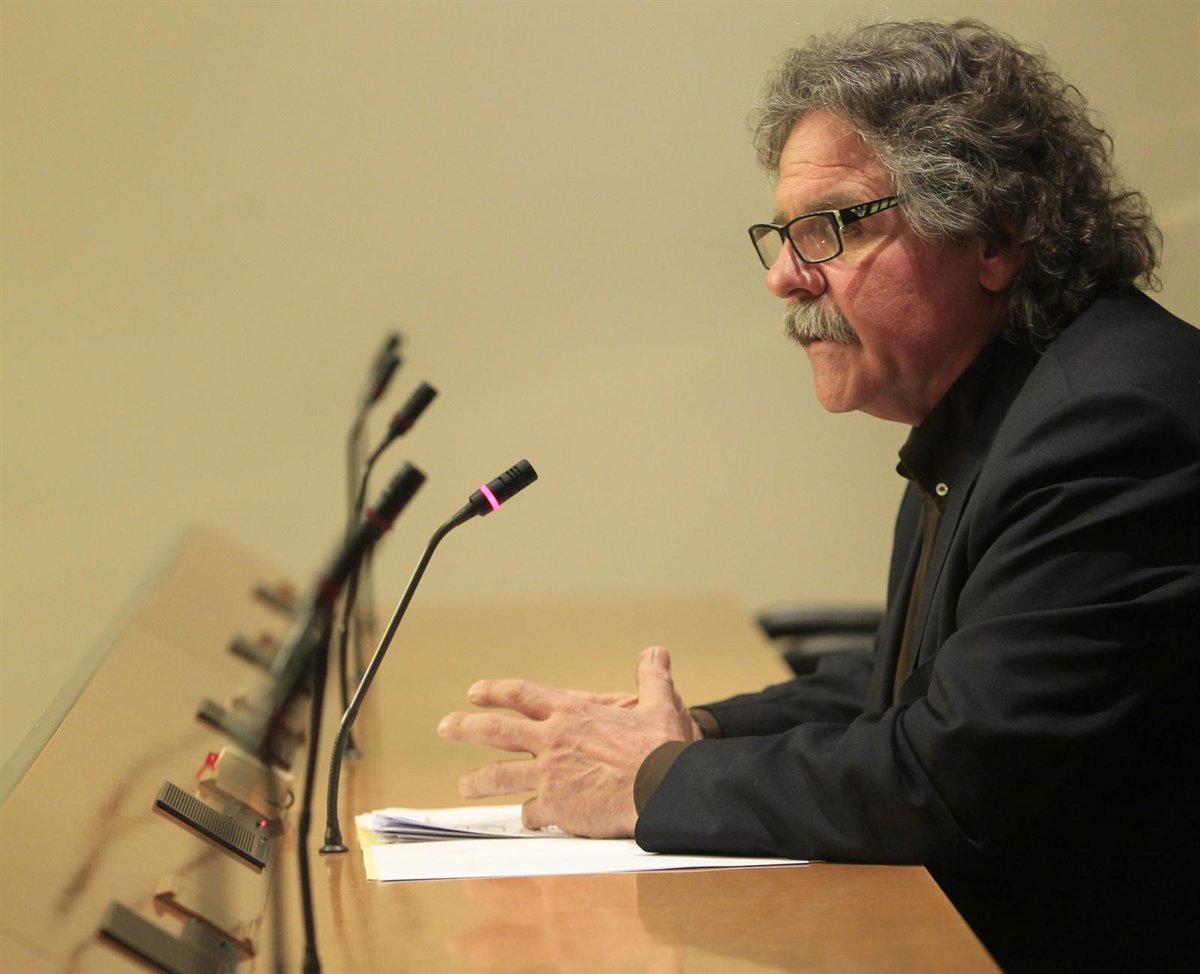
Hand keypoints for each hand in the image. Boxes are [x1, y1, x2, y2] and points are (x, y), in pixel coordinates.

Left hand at [437, 646, 698, 837]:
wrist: (663, 790)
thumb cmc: (662, 748)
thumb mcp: (660, 703)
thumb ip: (651, 677)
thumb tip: (655, 653)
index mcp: (572, 712)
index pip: (522, 694)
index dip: (496, 691)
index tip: (476, 692)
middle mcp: (552, 740)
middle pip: (496, 731)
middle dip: (466, 727)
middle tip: (446, 727)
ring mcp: (550, 776)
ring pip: (500, 776)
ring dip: (478, 781)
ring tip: (463, 785)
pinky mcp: (557, 808)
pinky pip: (532, 813)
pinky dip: (529, 817)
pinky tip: (528, 821)